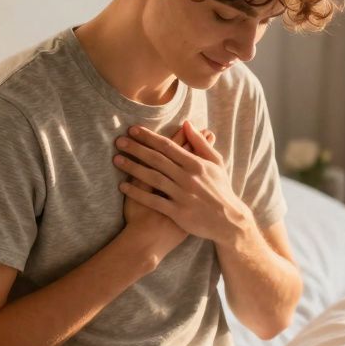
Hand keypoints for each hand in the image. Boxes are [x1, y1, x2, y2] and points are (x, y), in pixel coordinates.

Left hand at [114, 121, 250, 244]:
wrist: (228, 221)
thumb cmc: (221, 189)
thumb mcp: (216, 163)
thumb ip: (201, 143)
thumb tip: (187, 124)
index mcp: (196, 164)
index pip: (168, 146)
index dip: (149, 137)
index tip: (133, 129)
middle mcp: (188, 178)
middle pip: (157, 160)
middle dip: (136, 148)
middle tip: (119, 141)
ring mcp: (182, 196)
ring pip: (153, 178)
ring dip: (133, 168)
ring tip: (116, 159)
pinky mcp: (178, 213)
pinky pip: (153, 201)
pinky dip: (137, 193)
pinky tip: (123, 186)